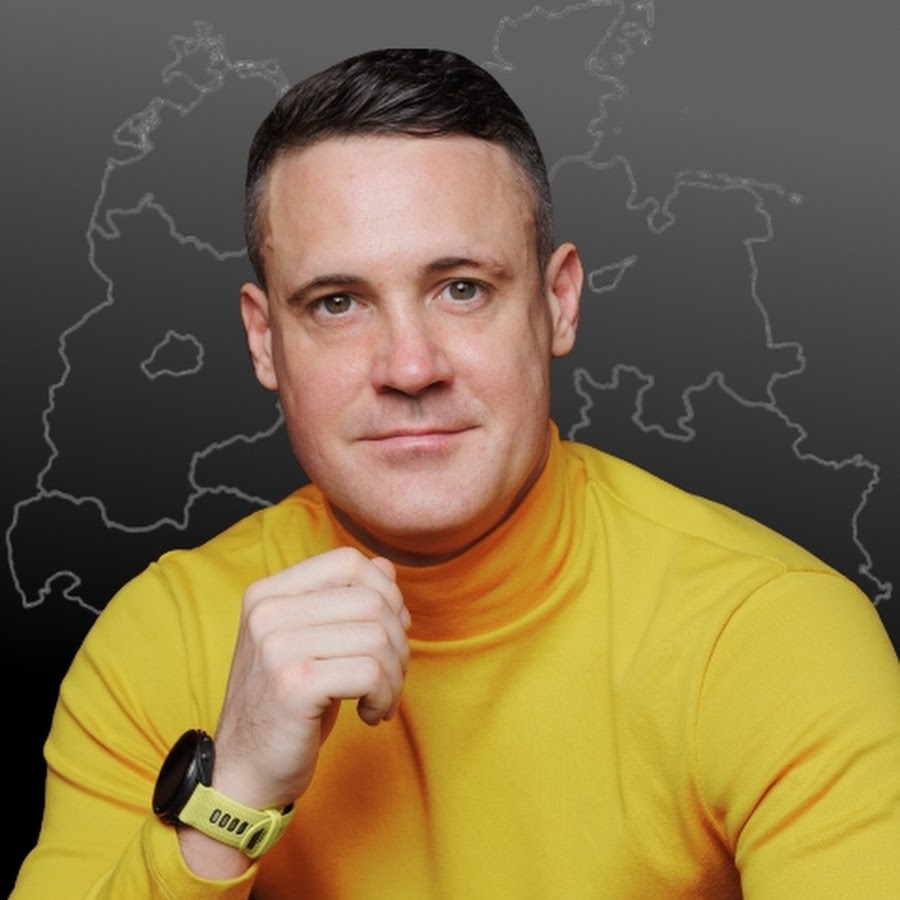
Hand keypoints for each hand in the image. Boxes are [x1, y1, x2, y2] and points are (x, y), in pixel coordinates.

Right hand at [211, 547, 410, 811]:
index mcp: (268, 593)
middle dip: (398, 641)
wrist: (243, 771)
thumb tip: (386, 568)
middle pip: (372, 601)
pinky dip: (384, 696)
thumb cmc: (285, 704)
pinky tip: (369, 714)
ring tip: (380, 699)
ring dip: (394, 675)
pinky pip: (370, 673)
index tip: (389, 630)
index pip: (347, 561)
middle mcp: (267, 611)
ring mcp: (276, 646)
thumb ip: (342, 599)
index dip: (384, 592)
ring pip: (377, 637)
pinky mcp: (293, 684)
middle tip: (389, 676)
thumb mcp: (310, 641)